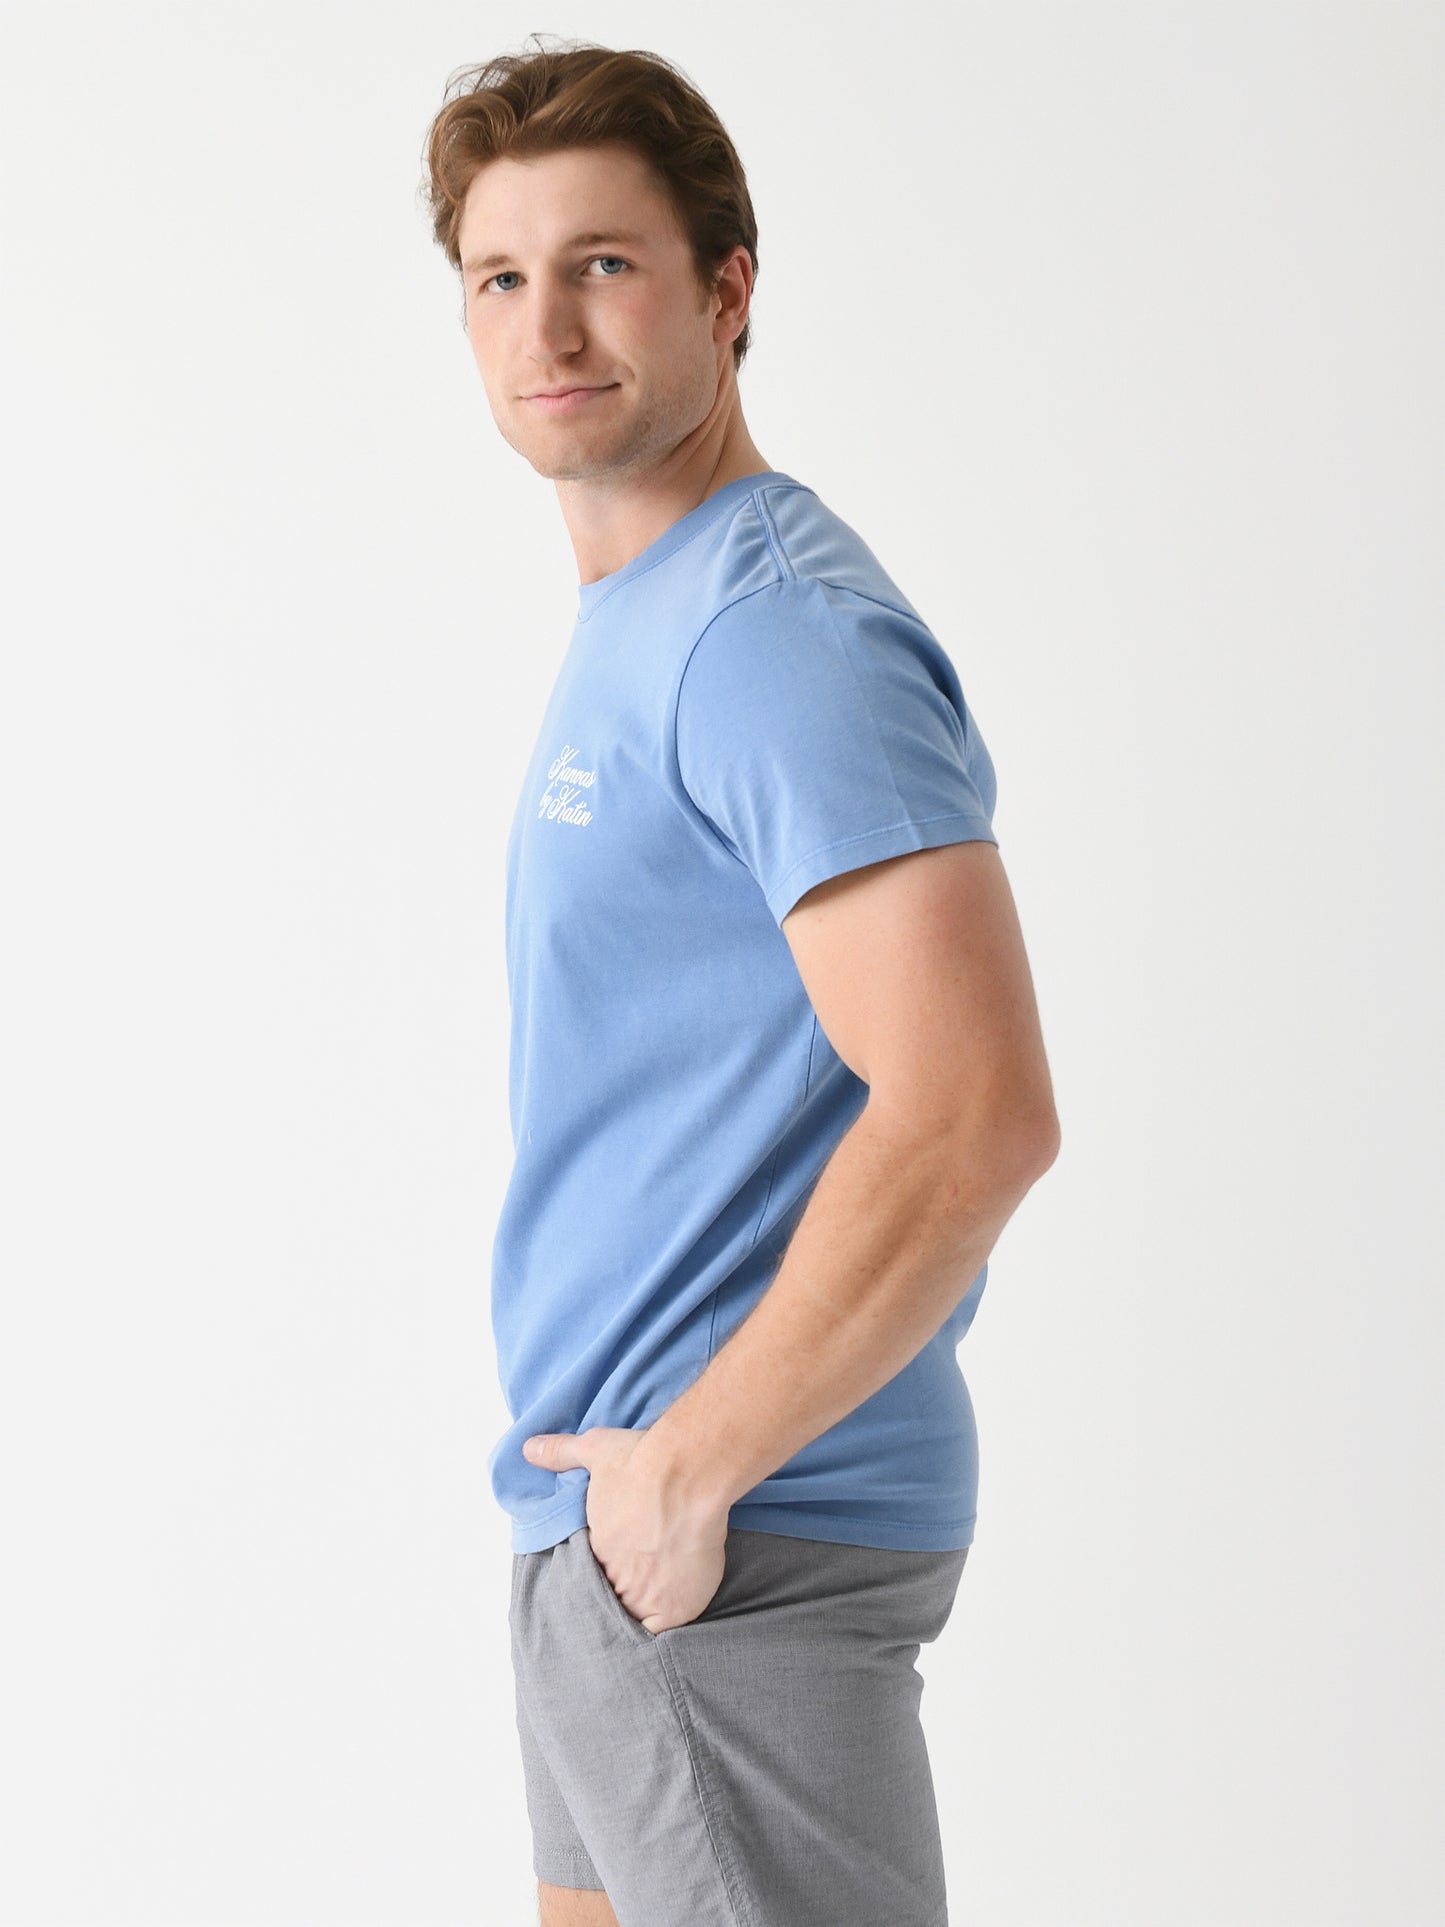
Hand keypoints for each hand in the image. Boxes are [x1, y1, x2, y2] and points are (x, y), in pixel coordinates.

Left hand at [521, 1425, 728, 1633]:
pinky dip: (664, 1633)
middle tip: (630, 1597)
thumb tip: (528, 1449)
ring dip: (640, 1615)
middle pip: (613, 1598)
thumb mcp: (593, 1448)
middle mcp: (615, 1576)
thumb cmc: (641, 1462)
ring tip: (650, 1613)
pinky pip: (664, 1633)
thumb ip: (560, 1452)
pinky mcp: (675, 1607)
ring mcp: (644, 1595)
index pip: (592, 1573)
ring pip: (636, 1618)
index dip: (603, 1573)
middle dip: (619, 1596)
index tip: (614, 1567)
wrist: (684, 1474)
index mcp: (595, 1547)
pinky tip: (668, 1625)